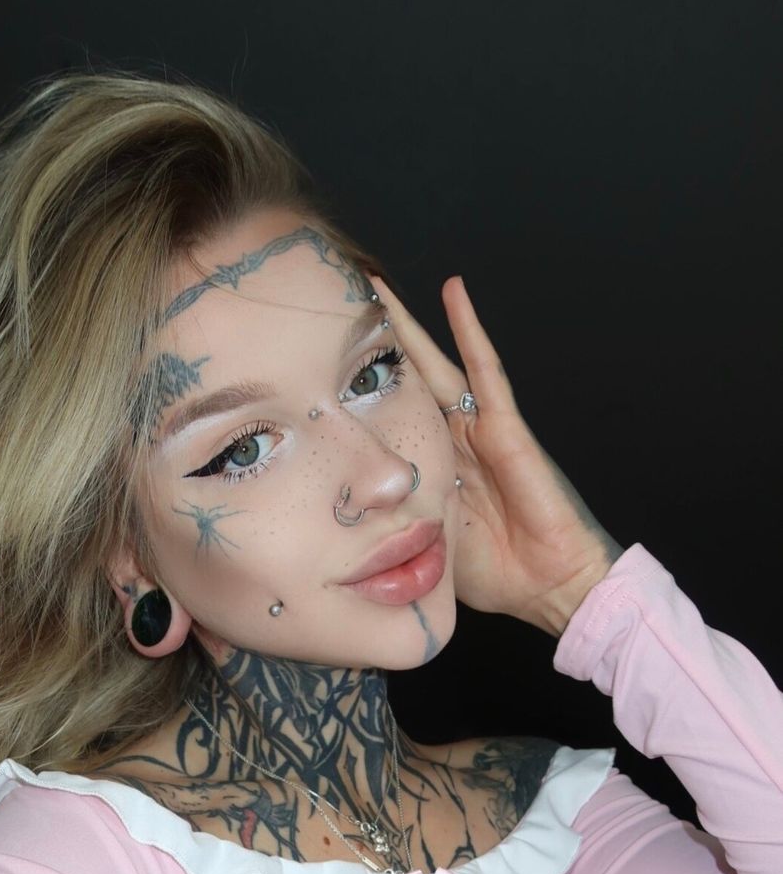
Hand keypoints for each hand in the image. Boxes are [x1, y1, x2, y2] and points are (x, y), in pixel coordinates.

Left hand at [368, 273, 624, 634]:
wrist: (551, 586)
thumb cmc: (499, 573)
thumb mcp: (431, 547)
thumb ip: (400, 526)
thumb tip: (349, 529)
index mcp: (437, 470)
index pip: (394, 421)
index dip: (363, 395)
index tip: (323, 369)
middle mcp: (457, 441)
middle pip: (410, 383)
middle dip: (377, 348)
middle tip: (343, 308)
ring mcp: (481, 429)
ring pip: (439, 366)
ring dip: (410, 326)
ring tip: (379, 287)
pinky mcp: (507, 427)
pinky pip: (486, 370)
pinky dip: (471, 330)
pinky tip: (454, 293)